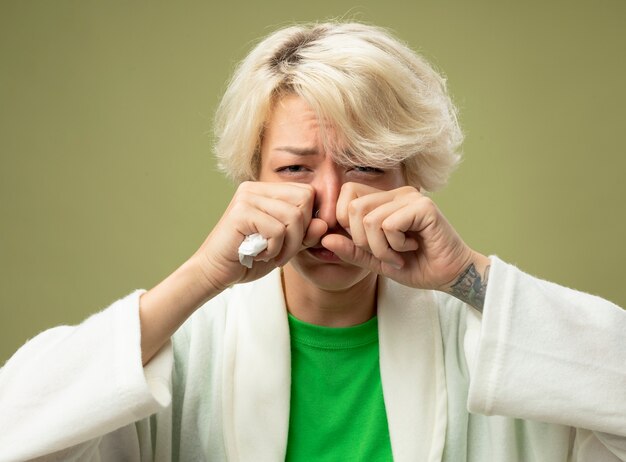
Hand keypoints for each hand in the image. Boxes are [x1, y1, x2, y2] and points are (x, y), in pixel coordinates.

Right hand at [192, 181, 327, 291]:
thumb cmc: (249, 258)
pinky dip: (274, 249)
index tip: (296, 242)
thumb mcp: (286, 246)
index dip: (310, 220)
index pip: (308, 193)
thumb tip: (324, 224)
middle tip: (283, 251)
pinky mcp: (241, 213)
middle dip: (302, 232)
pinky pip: (277, 230)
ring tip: (272, 255)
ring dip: (288, 245)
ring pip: (293, 216)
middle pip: (305, 199)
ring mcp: (247, 198)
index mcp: (266, 190)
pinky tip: (258, 254)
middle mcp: (256, 188)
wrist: (215, 273)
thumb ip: (305, 234)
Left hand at [321, 183, 480, 290]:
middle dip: (361, 241)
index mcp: (382, 199)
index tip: (364, 246)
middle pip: (352, 208)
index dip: (344, 224)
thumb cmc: (415, 266)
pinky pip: (389, 225)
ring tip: (398, 255)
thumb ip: (351, 250)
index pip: (345, 195)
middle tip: (383, 255)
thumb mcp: (375, 260)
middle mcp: (395, 193)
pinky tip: (411, 248)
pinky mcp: (423, 207)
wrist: (449, 276)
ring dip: (380, 248)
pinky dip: (394, 245)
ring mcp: (410, 197)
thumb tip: (324, 238)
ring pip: (369, 219)